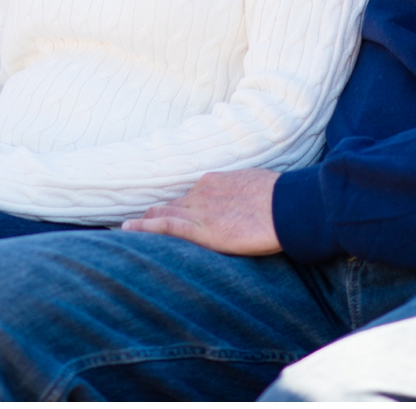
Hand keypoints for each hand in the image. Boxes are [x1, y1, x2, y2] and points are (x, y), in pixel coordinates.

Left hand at [121, 168, 281, 254]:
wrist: (290, 206)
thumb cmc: (282, 196)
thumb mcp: (256, 186)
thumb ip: (242, 195)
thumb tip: (246, 203)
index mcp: (214, 182)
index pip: (186, 197)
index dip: (172, 208)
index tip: (161, 215)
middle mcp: (201, 193)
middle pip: (168, 205)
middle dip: (151, 216)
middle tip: (132, 227)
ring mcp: (200, 210)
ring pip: (161, 215)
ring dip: (143, 224)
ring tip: (125, 232)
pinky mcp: (204, 230)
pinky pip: (166, 227)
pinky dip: (145, 229)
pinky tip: (128, 232)